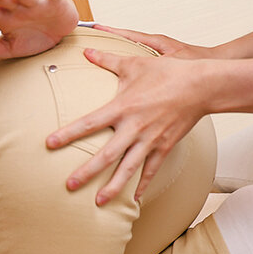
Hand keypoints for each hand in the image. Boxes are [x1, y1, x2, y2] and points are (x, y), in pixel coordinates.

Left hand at [46, 48, 207, 204]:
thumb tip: (86, 50)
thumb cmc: (167, 72)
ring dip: (113, 187)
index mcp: (122, 108)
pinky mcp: (165, 146)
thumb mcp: (134, 63)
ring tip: (98, 203)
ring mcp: (150, 140)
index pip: (89, 123)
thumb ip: (107, 60)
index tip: (50, 143)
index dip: (68, 134)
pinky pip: (151, 170)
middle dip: (87, 172)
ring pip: (128, 169)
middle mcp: (134, 128)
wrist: (202, 85)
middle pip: (106, 155)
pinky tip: (135, 199)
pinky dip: (143, 185)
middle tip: (69, 185)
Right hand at [91, 25, 215, 59]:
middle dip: (108, 38)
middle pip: (125, 39)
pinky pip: (137, 60)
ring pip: (130, 49)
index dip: (110, 31)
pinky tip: (119, 71)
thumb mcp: (175, 61)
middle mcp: (154, 46)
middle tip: (90, 36)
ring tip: (98, 52)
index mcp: (155, 42)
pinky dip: (126, 61)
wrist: (215, 66)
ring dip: (116, 49)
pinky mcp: (159, 62)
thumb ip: (158, 62)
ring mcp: (156, 53)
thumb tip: (142, 63)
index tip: (94, 27)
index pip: (127, 34)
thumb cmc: (198, 63)